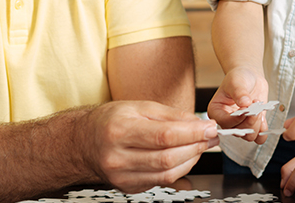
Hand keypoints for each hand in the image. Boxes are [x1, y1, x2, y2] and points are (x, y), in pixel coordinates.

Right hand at [80, 100, 218, 192]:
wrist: (83, 142)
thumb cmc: (111, 120)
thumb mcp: (139, 107)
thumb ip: (171, 115)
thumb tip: (199, 124)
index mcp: (119, 130)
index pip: (164, 136)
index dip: (192, 133)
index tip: (210, 127)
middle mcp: (117, 157)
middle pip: (167, 158)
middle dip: (196, 147)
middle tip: (210, 137)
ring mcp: (121, 176)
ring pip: (167, 174)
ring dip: (191, 160)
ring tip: (200, 146)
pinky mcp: (127, 187)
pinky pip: (160, 182)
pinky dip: (178, 170)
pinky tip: (185, 158)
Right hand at [207, 66, 268, 142]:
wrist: (250, 77)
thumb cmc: (238, 77)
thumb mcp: (236, 81)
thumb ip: (239, 92)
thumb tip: (245, 103)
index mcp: (216, 111)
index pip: (224, 122)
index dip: (236, 118)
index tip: (246, 108)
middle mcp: (227, 121)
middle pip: (238, 131)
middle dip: (249, 120)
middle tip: (255, 105)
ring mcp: (240, 125)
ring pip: (249, 136)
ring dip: (256, 124)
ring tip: (259, 108)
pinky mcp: (252, 125)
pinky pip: (259, 137)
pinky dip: (263, 130)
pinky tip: (263, 117)